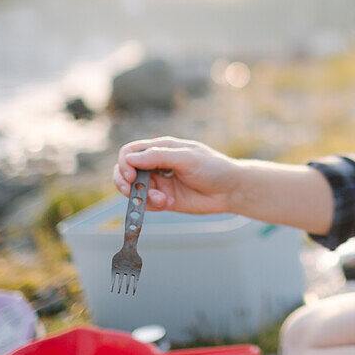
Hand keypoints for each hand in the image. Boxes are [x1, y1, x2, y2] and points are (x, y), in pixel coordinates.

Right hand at [112, 136, 240, 213]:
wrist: (230, 190)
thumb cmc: (214, 168)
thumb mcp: (188, 158)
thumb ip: (160, 157)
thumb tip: (130, 159)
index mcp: (162, 148)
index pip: (130, 152)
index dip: (124, 163)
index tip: (131, 176)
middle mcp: (156, 164)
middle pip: (125, 171)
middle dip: (124, 182)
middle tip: (132, 191)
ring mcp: (159, 183)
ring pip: (133, 190)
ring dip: (141, 197)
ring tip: (161, 200)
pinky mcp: (163, 199)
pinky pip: (146, 204)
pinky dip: (152, 205)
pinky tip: (169, 203)